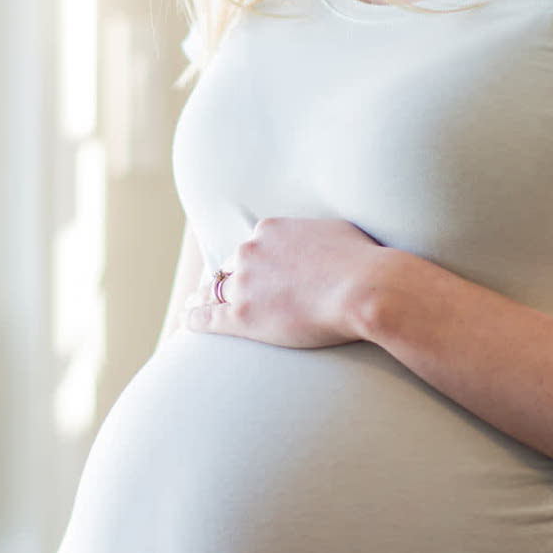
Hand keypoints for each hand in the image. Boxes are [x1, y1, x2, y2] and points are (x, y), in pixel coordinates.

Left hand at [184, 217, 393, 347]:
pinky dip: (195, 319)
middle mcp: (250, 252)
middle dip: (225, 278)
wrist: (365, 288)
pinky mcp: (242, 316)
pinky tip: (187, 322)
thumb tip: (320, 240)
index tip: (245, 270)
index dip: (248, 262)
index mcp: (270, 231)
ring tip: (194, 305)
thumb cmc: (363, 262)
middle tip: (214, 288)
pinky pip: (208, 317)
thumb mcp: (335, 232)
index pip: (251, 247)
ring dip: (202, 298)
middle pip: (230, 268)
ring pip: (214, 291)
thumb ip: (315, 236)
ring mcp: (244, 284)